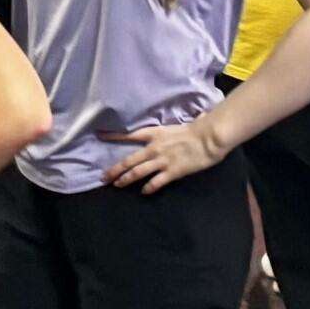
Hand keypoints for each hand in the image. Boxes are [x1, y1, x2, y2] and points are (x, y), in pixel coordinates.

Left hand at [102, 115, 227, 192]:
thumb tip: (201, 116)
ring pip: (138, 172)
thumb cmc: (200, 129)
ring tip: (116, 185)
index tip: (100, 136)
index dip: (114, 136)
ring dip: (125, 179)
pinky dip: (148, 188)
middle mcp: (154, 148)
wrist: (209, 138)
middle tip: (104, 177)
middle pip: (129, 160)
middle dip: (115, 169)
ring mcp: (162, 161)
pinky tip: (144, 192)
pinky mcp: (171, 172)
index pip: (130, 135)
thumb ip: (184, 124)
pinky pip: (156, 182)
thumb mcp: (184, 124)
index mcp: (155, 134)